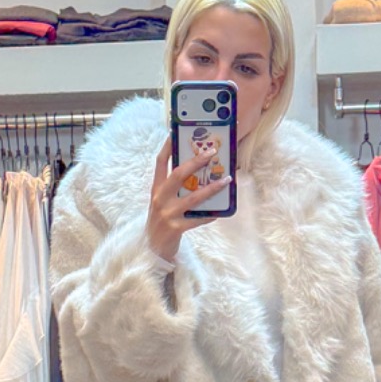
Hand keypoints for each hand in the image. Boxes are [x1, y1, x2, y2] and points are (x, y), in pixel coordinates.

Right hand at [147, 139, 221, 262]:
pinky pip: (197, 219)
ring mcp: (167, 214)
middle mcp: (160, 198)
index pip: (160, 162)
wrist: (153, 249)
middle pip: (178, 174)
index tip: (176, 132)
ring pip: (192, 197)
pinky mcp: (176, 228)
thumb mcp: (163, 202)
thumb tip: (200, 173)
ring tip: (227, 180)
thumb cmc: (163, 221)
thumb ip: (175, 188)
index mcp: (156, 188)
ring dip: (212, 187)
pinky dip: (209, 214)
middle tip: (212, 152)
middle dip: (196, 161)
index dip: (168, 146)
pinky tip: (220, 210)